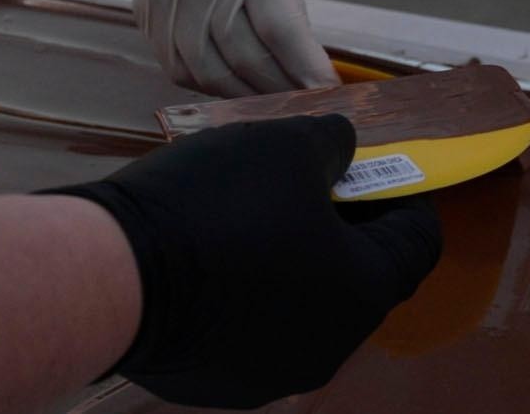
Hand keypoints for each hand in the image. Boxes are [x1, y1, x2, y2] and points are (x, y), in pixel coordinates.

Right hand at [45, 115, 442, 408]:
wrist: (113, 274)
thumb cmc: (215, 203)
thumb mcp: (286, 144)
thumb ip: (332, 144)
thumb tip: (344, 150)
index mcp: (362, 291)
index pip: (417, 243)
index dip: (407, 197)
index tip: (380, 168)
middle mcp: (329, 347)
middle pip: (359, 277)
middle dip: (344, 226)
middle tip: (310, 182)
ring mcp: (274, 374)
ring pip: (305, 308)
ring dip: (295, 262)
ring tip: (254, 215)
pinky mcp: (222, 384)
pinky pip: (254, 331)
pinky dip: (249, 295)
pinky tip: (214, 257)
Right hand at [129, 0, 335, 96]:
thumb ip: (291, 12)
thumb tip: (306, 74)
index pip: (278, 25)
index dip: (304, 67)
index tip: (327, 92)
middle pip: (243, 55)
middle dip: (281, 89)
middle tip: (304, 106)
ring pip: (208, 71)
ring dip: (246, 97)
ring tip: (272, 104)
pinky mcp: (145, 11)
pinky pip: (177, 67)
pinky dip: (209, 86)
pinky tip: (233, 88)